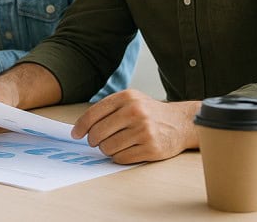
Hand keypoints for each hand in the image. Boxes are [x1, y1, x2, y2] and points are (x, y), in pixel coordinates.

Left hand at [71, 90, 199, 163]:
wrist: (180, 123)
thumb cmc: (149, 112)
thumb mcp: (130, 100)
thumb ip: (107, 109)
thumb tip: (81, 128)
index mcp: (126, 97)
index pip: (93, 114)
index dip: (81, 127)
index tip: (76, 134)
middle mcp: (135, 112)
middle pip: (98, 133)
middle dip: (93, 140)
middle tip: (95, 142)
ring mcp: (144, 131)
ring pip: (108, 147)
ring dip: (106, 149)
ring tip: (114, 144)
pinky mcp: (151, 148)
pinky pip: (121, 158)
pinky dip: (118, 157)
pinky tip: (125, 150)